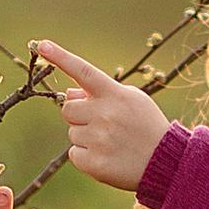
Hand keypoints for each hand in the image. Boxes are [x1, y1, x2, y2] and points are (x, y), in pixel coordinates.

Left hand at [36, 42, 171, 190]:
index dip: (60, 57)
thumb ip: (101, 93)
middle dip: (78, 115)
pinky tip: (107, 157)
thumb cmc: (147, 127)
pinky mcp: (94, 162)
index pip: (83, 71)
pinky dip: (86, 156)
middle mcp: (104, 114)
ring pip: (72, 133)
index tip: (41, 45)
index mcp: (114, 95)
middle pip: (68, 109)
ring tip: (111, 143)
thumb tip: (69, 92)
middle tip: (102, 124)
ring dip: (85, 137)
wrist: (167, 163)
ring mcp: (98, 139)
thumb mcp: (132, 101)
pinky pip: (74, 154)